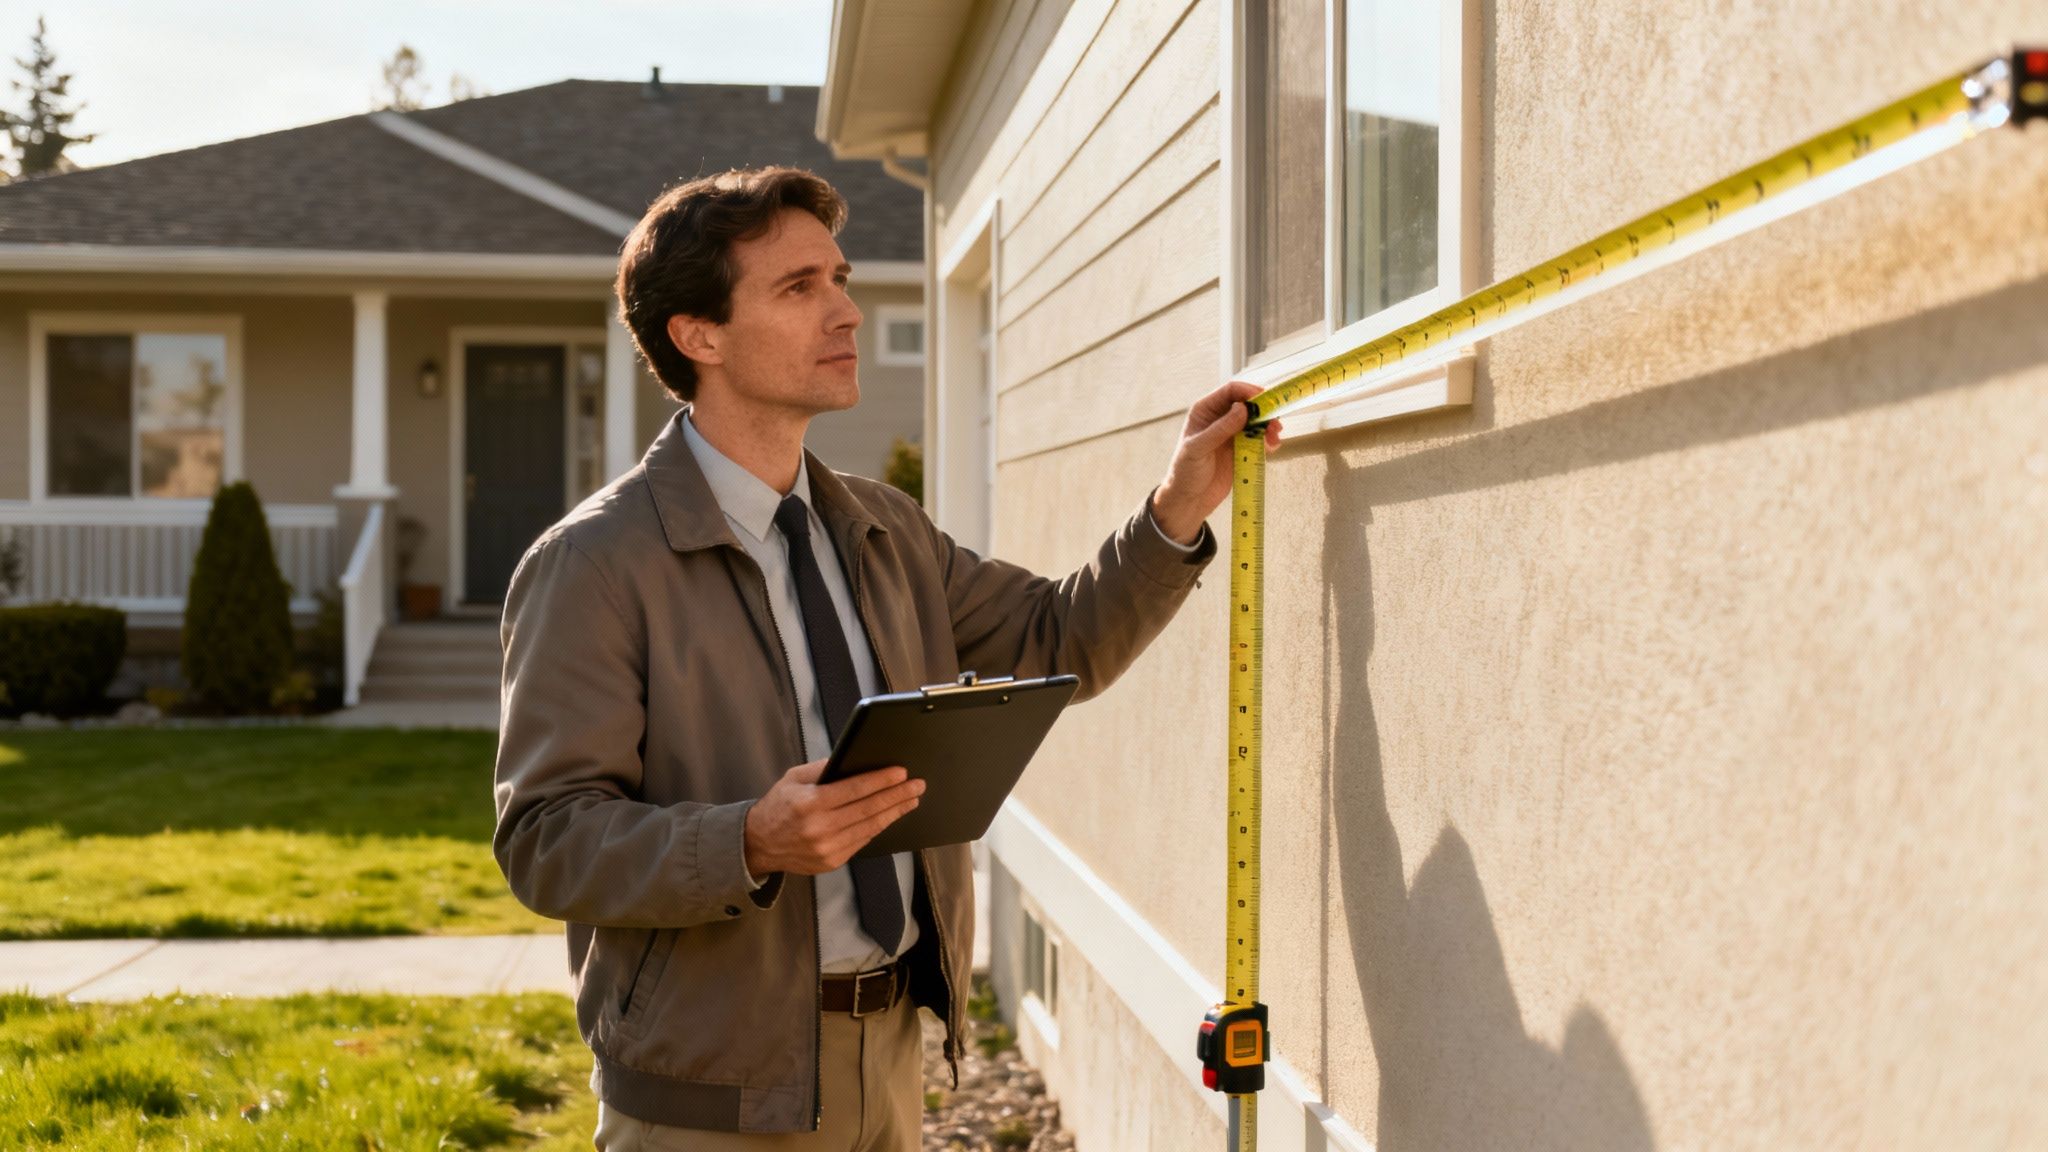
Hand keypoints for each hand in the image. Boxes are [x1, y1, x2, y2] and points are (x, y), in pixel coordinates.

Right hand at [743, 759, 923, 876]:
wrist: (759, 844)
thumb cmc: (779, 806)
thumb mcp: (794, 778)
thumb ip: (823, 768)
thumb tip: (855, 760)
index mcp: (810, 804)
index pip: (854, 790)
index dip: (880, 781)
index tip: (901, 773)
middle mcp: (820, 828)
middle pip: (868, 809)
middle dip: (897, 795)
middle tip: (917, 785)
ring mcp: (827, 848)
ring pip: (870, 827)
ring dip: (894, 812)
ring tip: (911, 799)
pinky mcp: (832, 861)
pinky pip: (863, 841)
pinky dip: (879, 827)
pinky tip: (890, 815)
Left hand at [1151, 380, 1282, 544]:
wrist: (1189, 500)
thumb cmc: (1185, 472)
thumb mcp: (1198, 449)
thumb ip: (1220, 429)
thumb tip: (1242, 409)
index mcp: (1205, 411)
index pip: (1231, 391)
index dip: (1249, 392)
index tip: (1265, 401)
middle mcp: (1219, 418)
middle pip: (1248, 404)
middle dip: (1263, 411)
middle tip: (1275, 422)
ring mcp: (1231, 434)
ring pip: (1256, 422)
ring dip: (1268, 426)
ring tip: (1275, 437)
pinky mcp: (1241, 449)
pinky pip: (1259, 439)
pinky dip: (1268, 441)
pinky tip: (1272, 447)